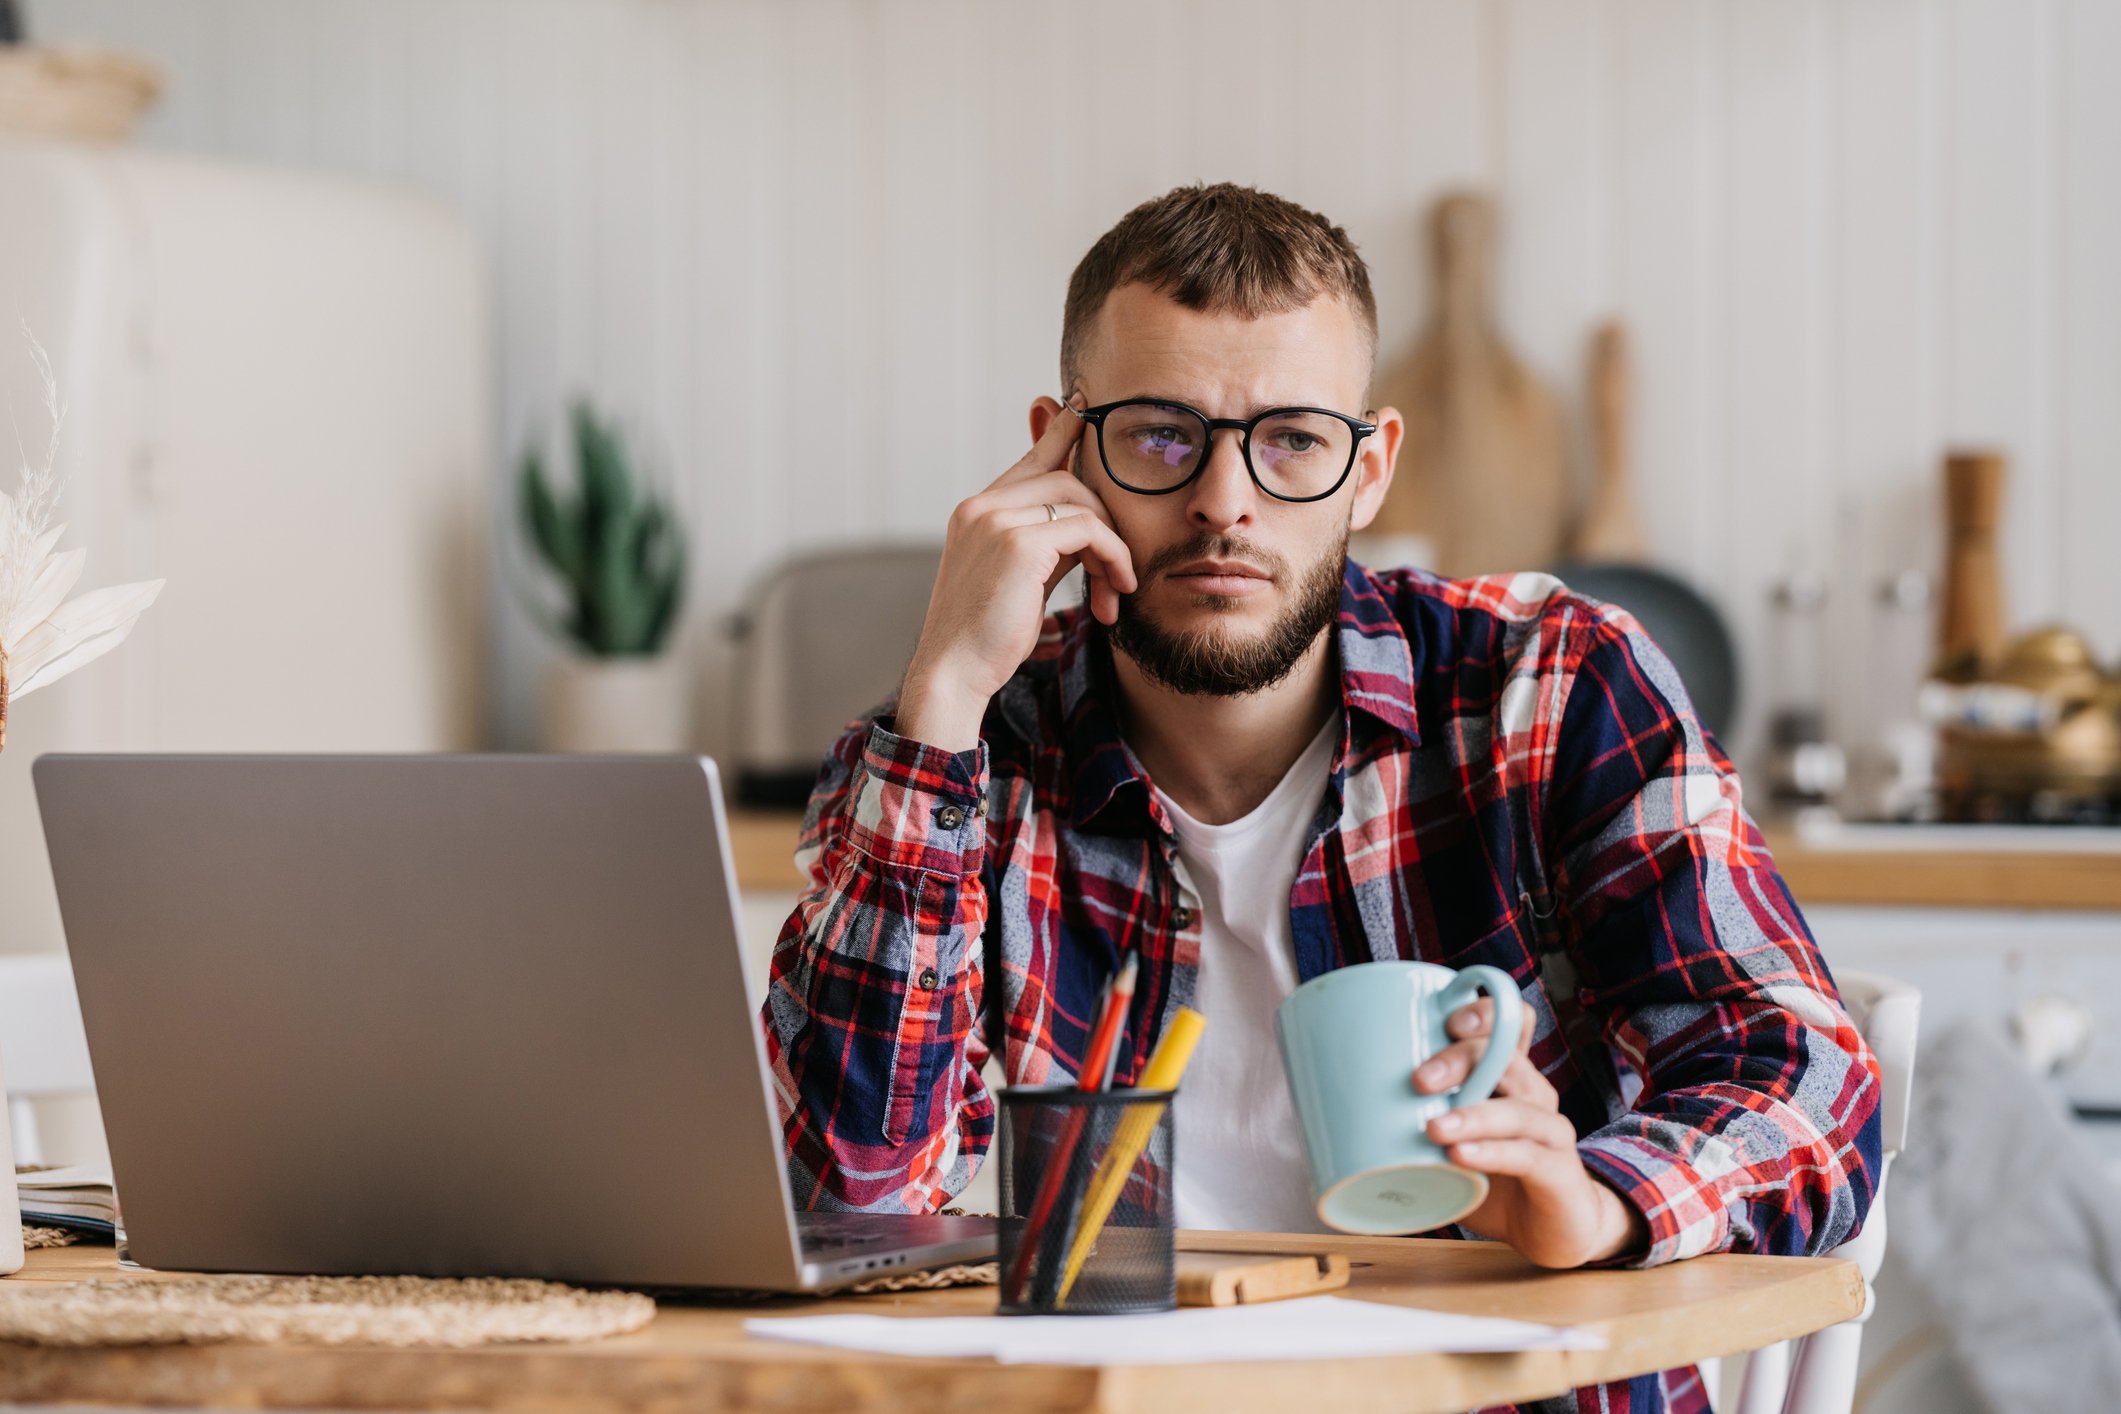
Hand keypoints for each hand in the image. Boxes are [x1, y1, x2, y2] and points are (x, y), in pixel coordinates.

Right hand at [897, 403, 1137, 750]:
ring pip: (1082, 502)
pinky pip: (1090, 530)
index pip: (1032, 458)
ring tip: (1118, 588)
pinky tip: (1116, 589)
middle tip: (1120, 573)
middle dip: (1106, 520)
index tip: (1087, 404)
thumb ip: (1047, 544)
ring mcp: (997, 519)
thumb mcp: (1019, 580)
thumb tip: (1087, 529)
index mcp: (976, 511)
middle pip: (1068, 478)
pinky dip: (1113, 557)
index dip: (1063, 429)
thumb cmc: (986, 637)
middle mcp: (982, 506)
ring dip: (1113, 546)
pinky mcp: (1018, 542)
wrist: (952, 673)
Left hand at [1414, 996, 1648, 1268]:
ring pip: (1518, 1108)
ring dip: (1473, 1113)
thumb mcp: (1448, 1140)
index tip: (1446, 1021)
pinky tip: (1461, 1157)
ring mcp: (1549, 1131)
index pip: (1510, 1021)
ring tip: (1433, 1128)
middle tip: (1418, 1081)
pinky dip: (1491, 1153)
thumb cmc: (1491, 1176)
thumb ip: (1408, 1122)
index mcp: (1508, 1075)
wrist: (1551, 1229)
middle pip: (1506, 1056)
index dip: (1483, 1011)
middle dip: (1459, 1060)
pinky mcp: (1558, 1172)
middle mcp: (1533, 1094)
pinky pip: (1527, 1155)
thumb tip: (1331, 1109)